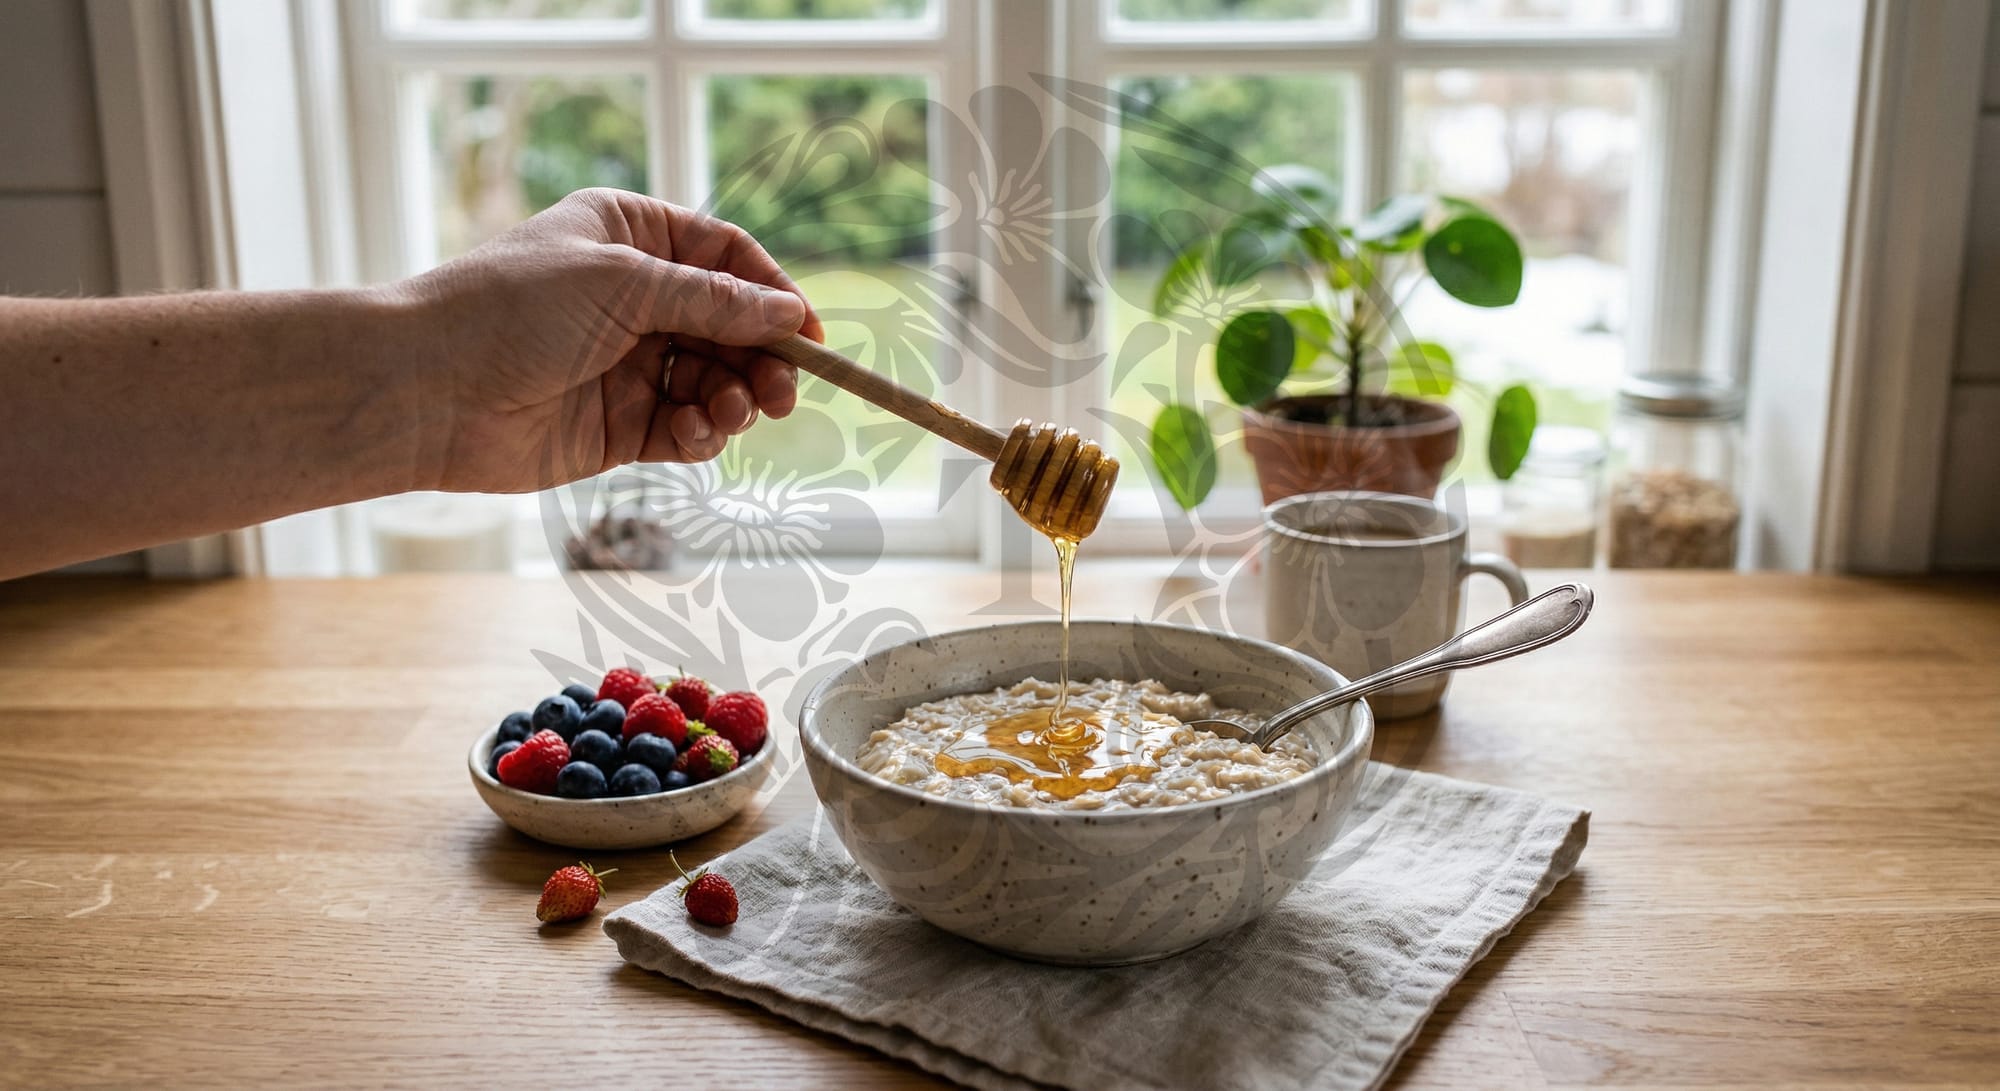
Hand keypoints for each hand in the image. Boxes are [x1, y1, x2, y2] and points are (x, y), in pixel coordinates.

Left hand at [392, 188, 819, 492]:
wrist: (426, 389)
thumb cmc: (510, 310)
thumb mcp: (624, 285)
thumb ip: (712, 302)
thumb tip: (790, 314)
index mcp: (629, 235)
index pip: (726, 256)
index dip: (773, 292)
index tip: (810, 332)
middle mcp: (632, 297)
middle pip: (731, 325)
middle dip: (763, 357)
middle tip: (783, 392)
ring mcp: (627, 363)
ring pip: (715, 381)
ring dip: (735, 398)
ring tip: (735, 412)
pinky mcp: (618, 426)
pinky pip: (685, 428)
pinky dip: (701, 433)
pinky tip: (693, 433)